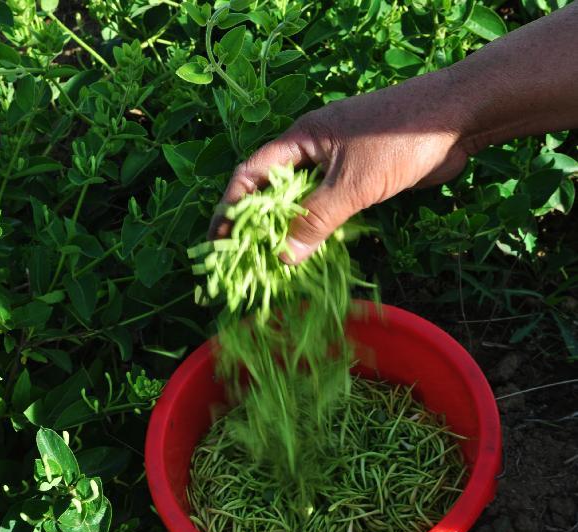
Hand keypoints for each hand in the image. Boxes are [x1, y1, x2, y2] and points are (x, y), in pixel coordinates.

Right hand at [210, 71, 472, 263]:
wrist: (459, 118)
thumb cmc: (400, 140)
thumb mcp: (353, 183)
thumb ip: (317, 219)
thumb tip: (283, 257)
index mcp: (300, 140)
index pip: (251, 174)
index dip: (232, 206)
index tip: (221, 240)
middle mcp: (312, 150)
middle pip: (271, 189)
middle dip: (256, 224)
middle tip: (244, 259)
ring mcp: (335, 163)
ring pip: (300, 199)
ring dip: (288, 229)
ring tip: (272, 264)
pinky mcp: (358, 176)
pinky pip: (327, 205)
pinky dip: (316, 228)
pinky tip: (311, 252)